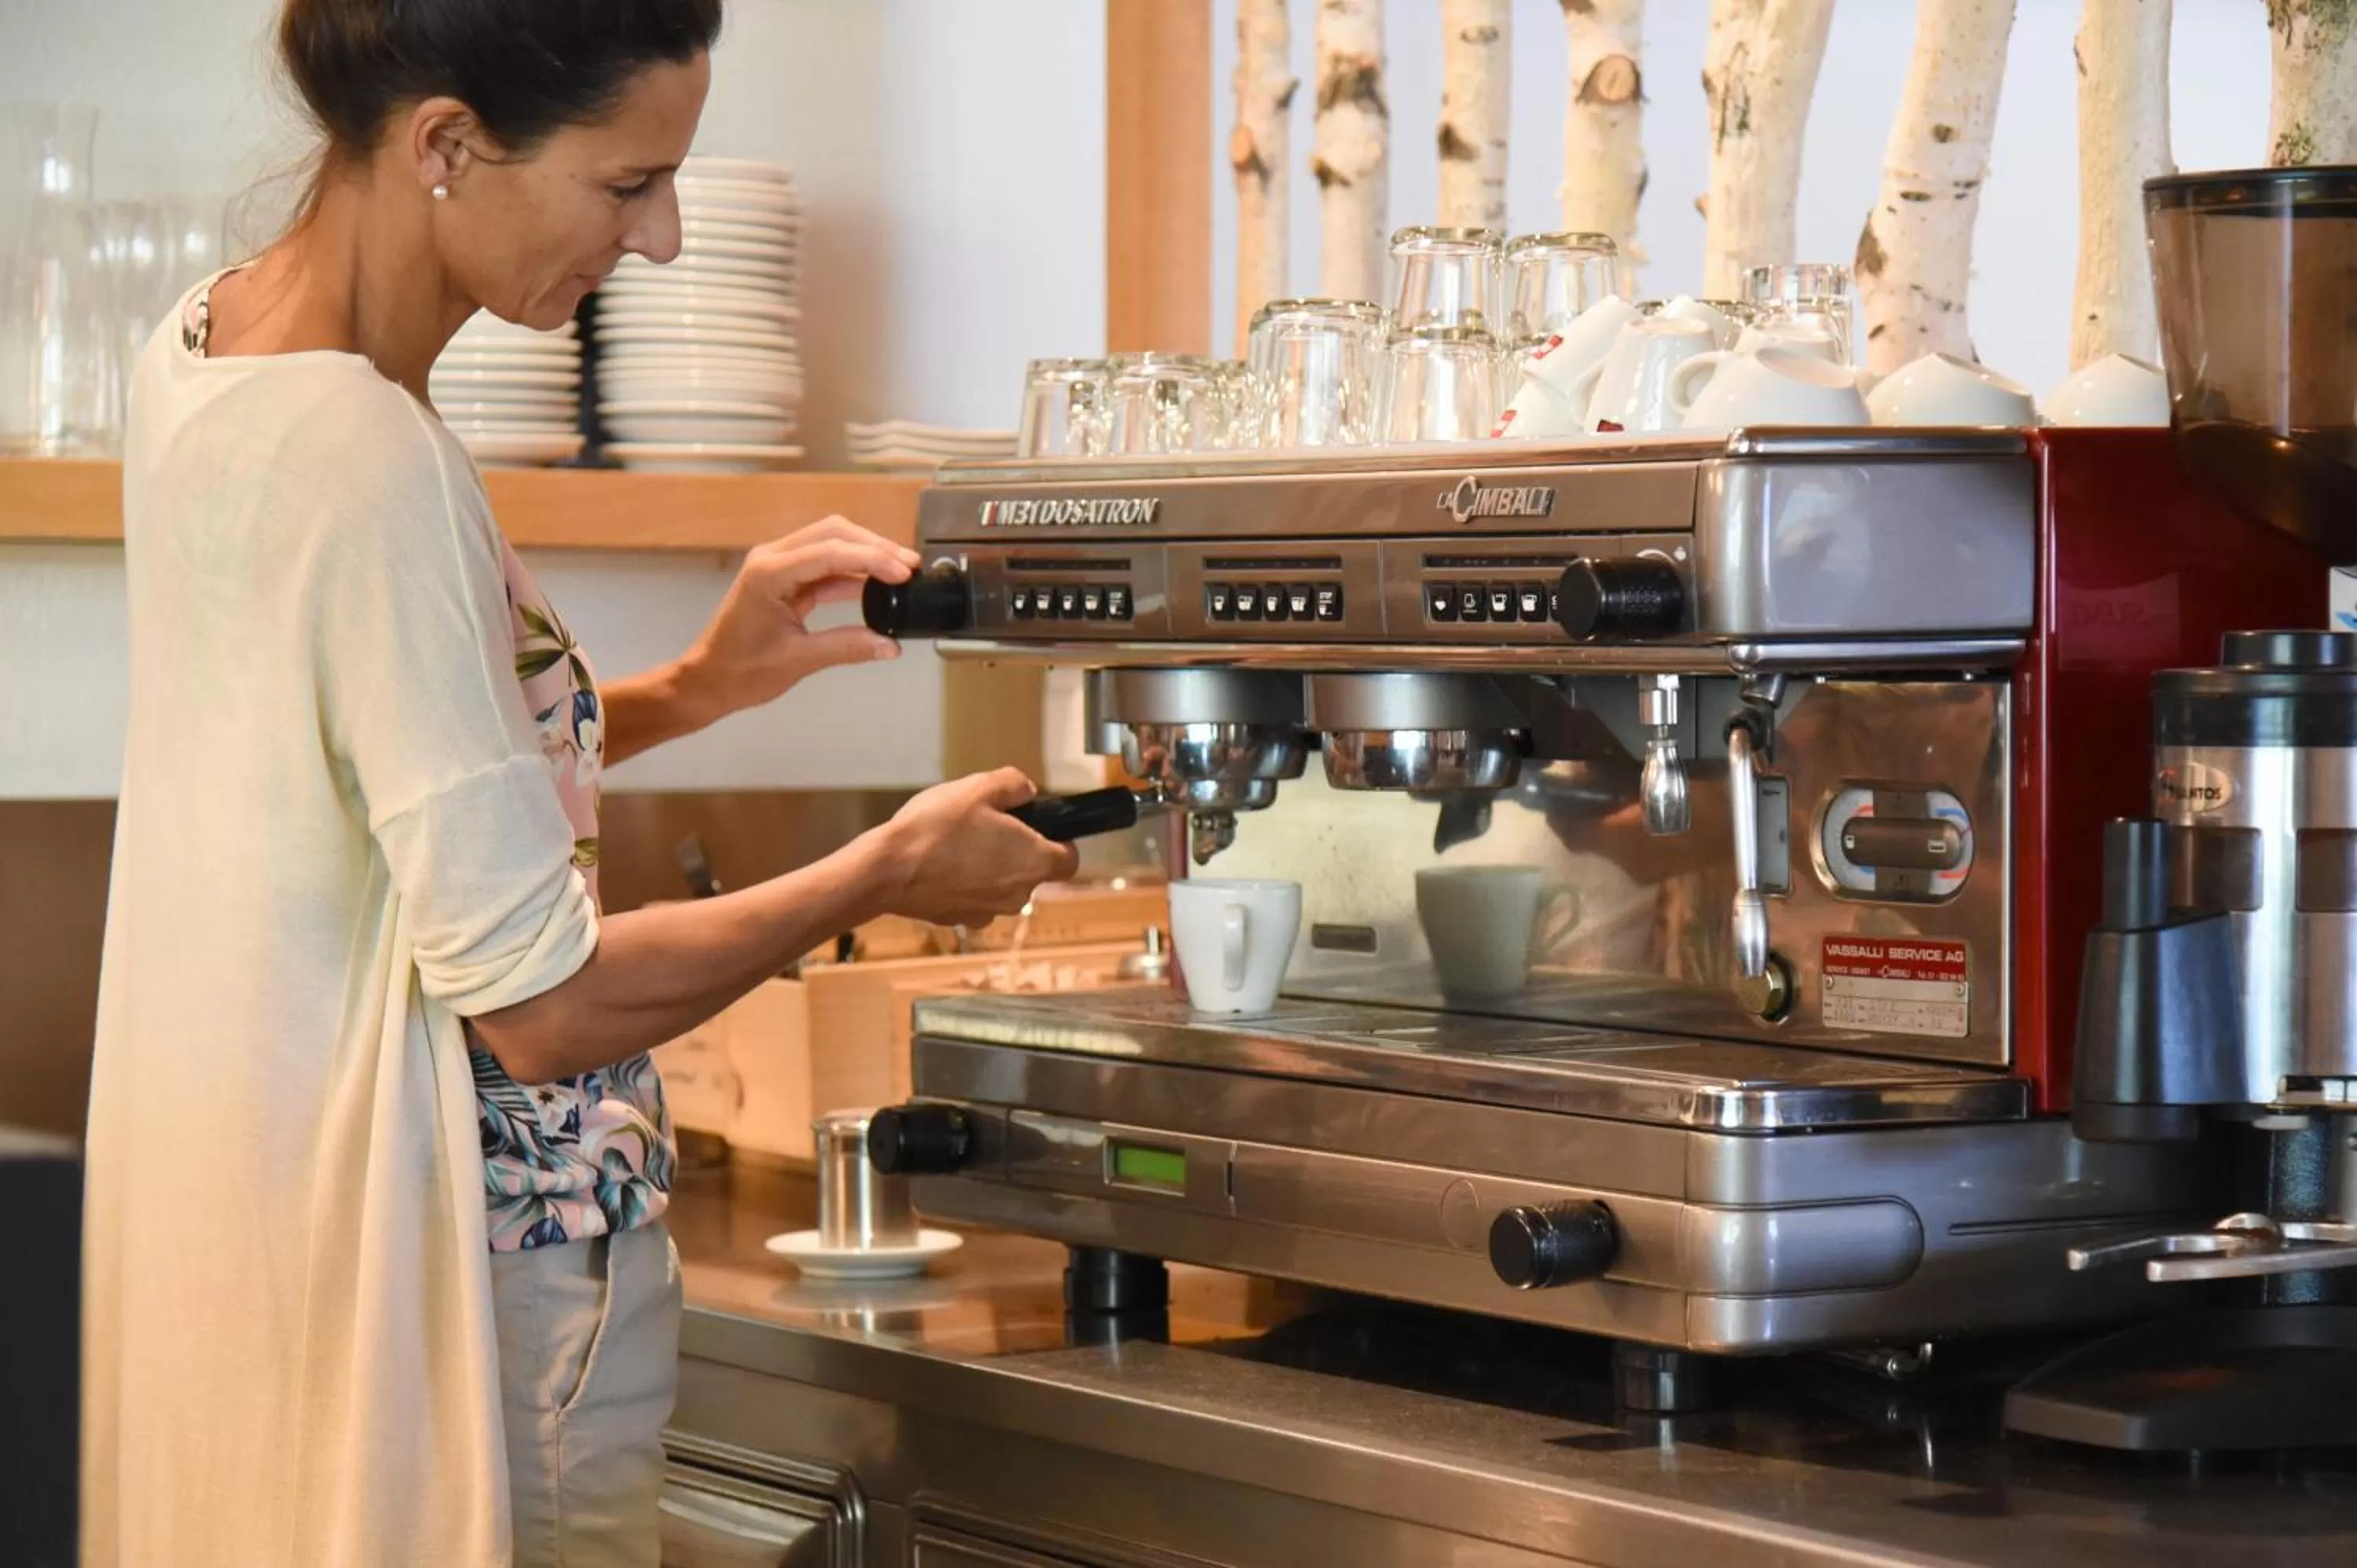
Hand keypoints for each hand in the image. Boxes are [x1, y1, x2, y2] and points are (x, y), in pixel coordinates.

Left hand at [679, 516, 921, 719]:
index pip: (831, 552)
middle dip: (874, 546)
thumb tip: (890, 646)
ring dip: (866, 554)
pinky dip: (851, 572)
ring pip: (830, 543)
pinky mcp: (784, 578)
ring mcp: (777, 565)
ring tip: (900, 572)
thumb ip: (847, 648)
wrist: (707, 680)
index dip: (872, 559)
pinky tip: (877, 585)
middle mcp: (771, 559)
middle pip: (833, 533)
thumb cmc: (740, 672)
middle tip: (909, 566)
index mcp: (769, 573)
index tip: (904, 573)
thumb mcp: (798, 660)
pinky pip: (824, 565)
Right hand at [872, 769, 1080, 926]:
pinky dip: (964, 884)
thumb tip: (1027, 791)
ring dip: (990, 868)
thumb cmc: (938, 827)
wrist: (887, 871)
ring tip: (958, 843)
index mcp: (1034, 862)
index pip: (1069, 860)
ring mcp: (988, 913)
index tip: (1038, 826)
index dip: (1060, 841)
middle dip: (1017, 850)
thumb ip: (1014, 785)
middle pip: (1032, 872)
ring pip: (1002, 887)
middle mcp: (1018, 895)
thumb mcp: (979, 787)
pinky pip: (974, 899)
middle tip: (986, 825)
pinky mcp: (959, 921)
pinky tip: (941, 865)